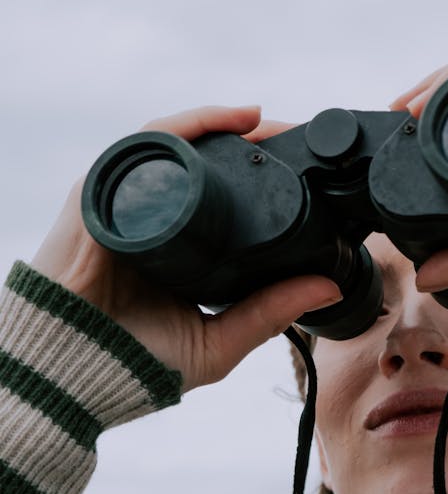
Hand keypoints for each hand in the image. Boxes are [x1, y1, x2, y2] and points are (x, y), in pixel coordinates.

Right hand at [32, 106, 340, 390]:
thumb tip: (329, 287)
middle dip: (253, 142)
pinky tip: (232, 120)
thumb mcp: (219, 339)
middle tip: (300, 138)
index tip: (309, 169)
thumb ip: (269, 313)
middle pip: (205, 160)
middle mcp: (153, 212)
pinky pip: (151, 141)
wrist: (73, 373)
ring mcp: (127, 197)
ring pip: (181, 143)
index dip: (263, 177)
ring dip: (228, 125)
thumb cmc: (136, 362)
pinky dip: (193, 124)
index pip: (223, 194)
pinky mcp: (104, 189)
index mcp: (180, 243)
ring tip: (271, 125)